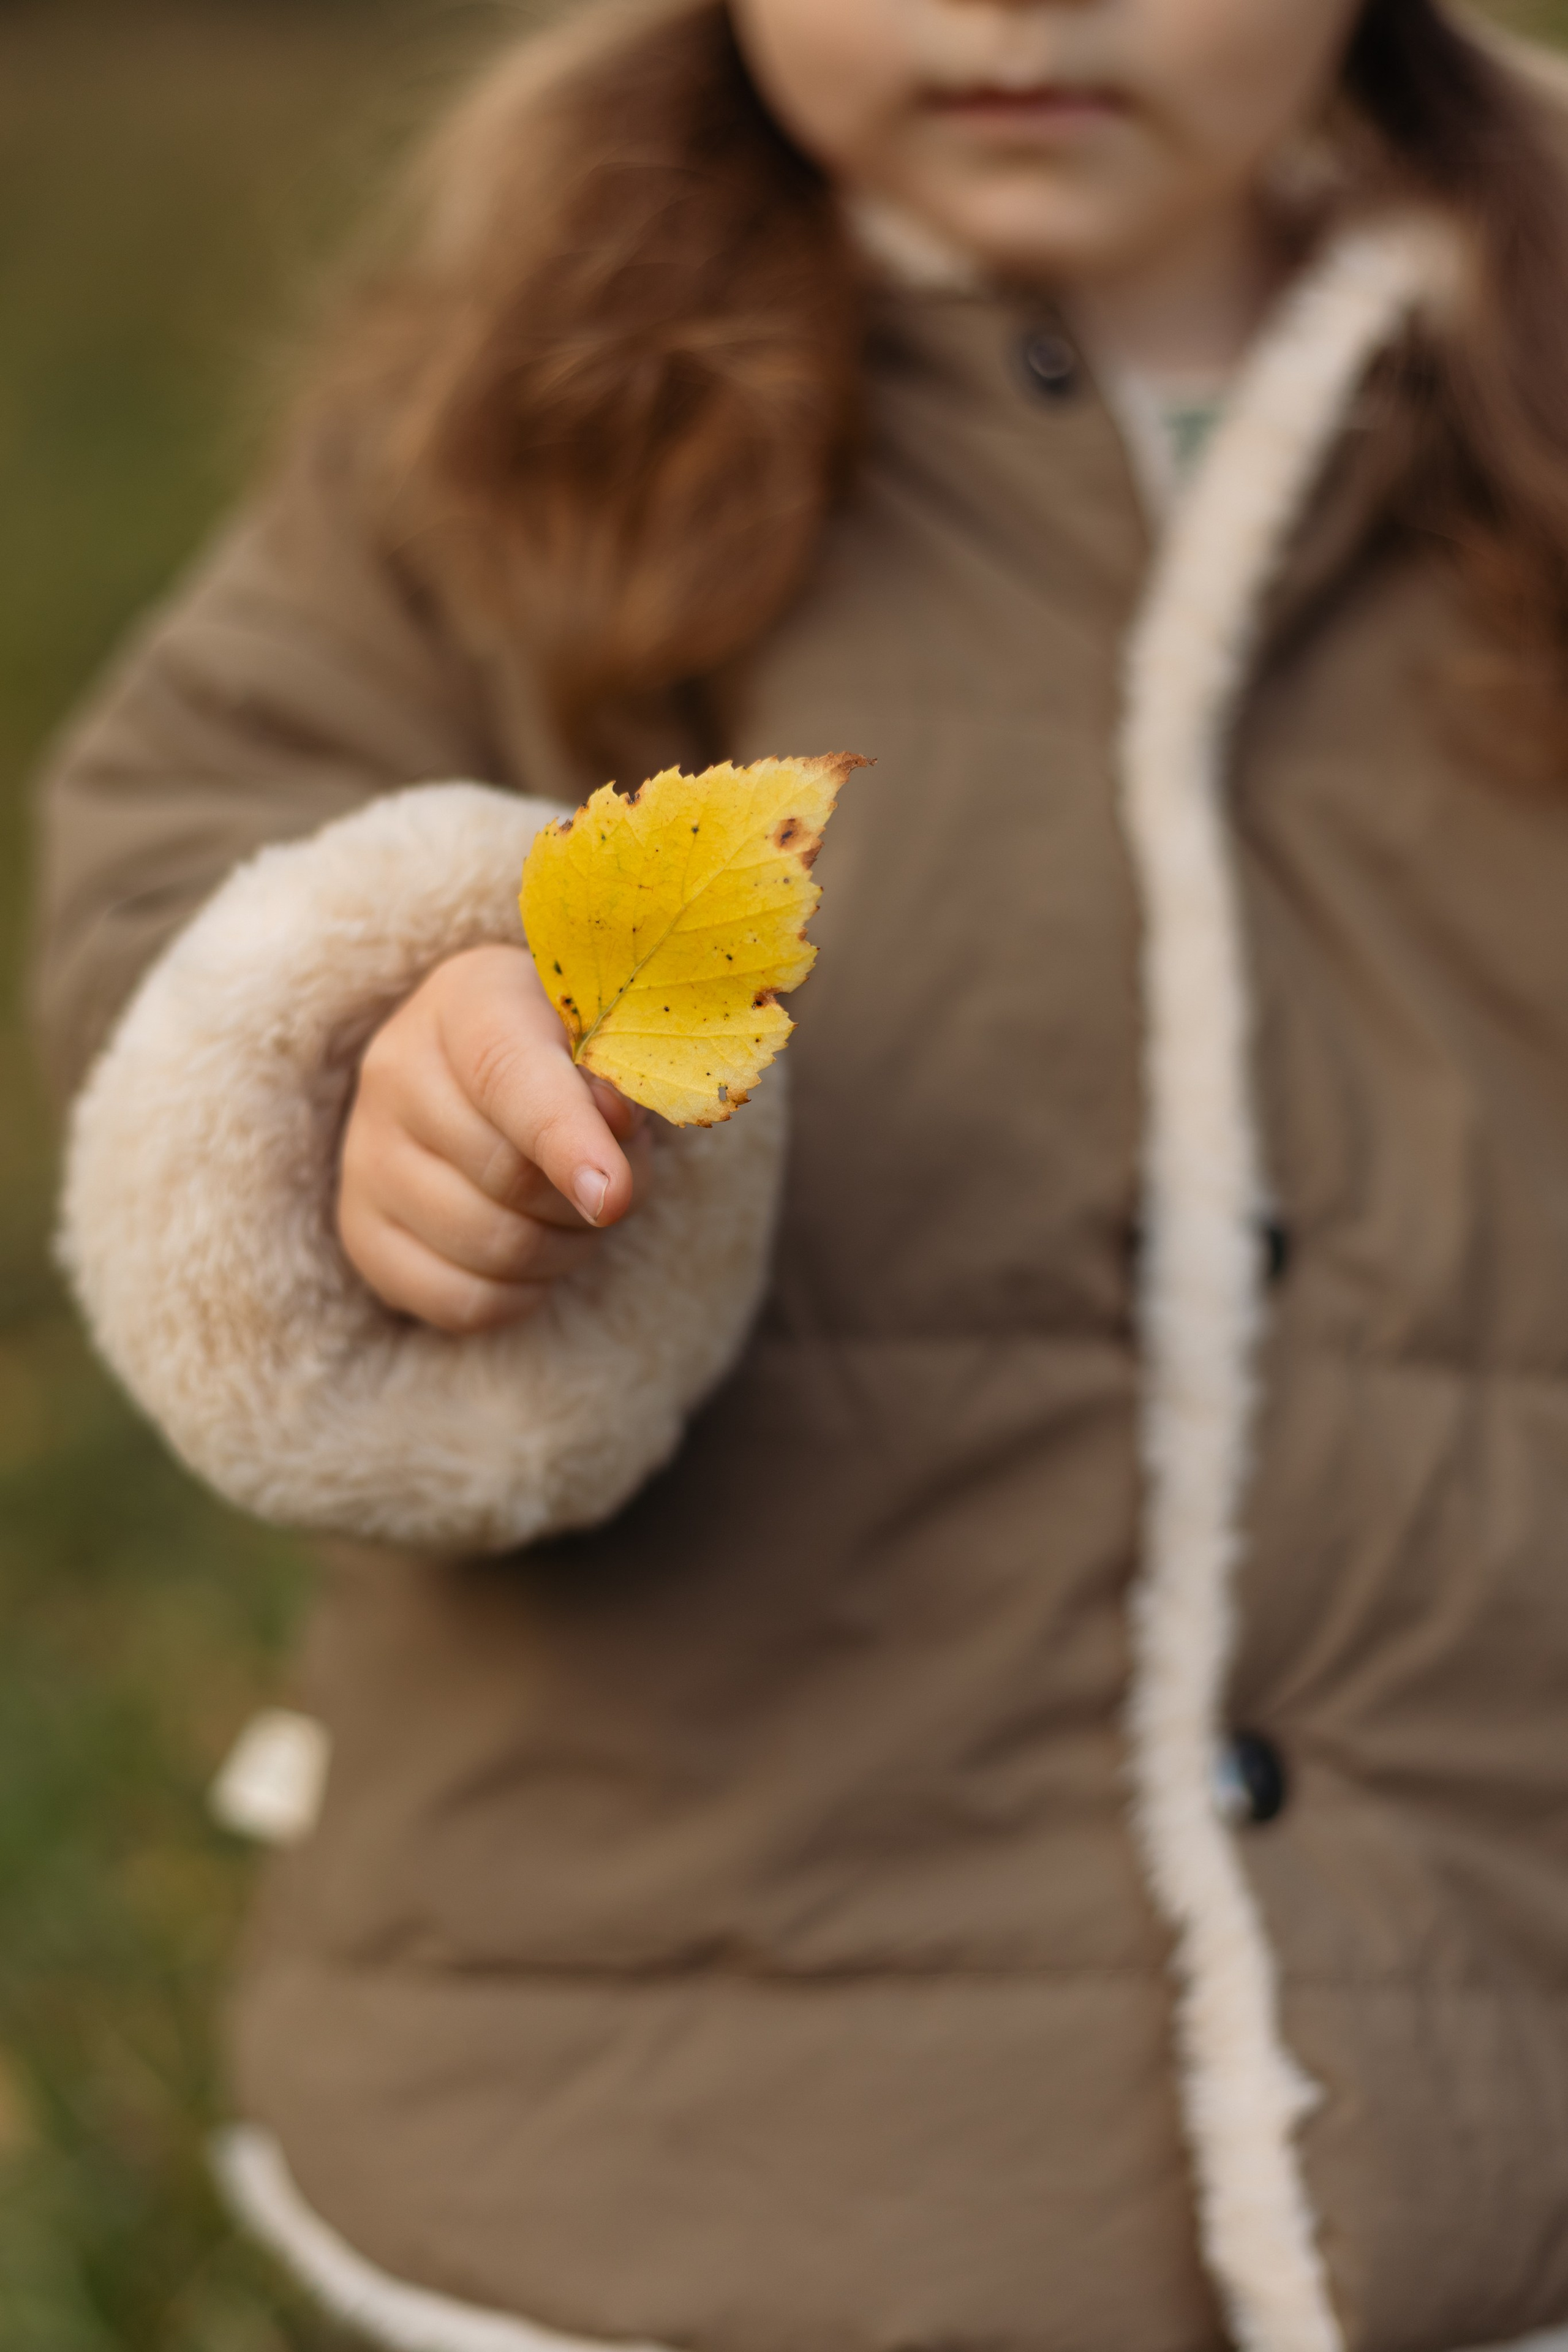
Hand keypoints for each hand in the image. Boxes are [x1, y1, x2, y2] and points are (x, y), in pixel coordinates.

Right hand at [338, 943, 647, 1331]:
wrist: (488, 1074)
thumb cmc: (567, 1052)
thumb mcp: (605, 1038)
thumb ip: (617, 1071)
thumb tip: (613, 1119)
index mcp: (464, 1001)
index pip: (507, 1077)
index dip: (566, 1142)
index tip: (615, 1196)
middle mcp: (394, 1072)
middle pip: (509, 1176)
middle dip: (588, 1196)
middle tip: (617, 1181)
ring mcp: (365, 1155)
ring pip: (492, 1246)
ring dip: (564, 1246)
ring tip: (574, 1208)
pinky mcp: (362, 1232)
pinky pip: (464, 1301)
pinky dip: (523, 1292)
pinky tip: (535, 1251)